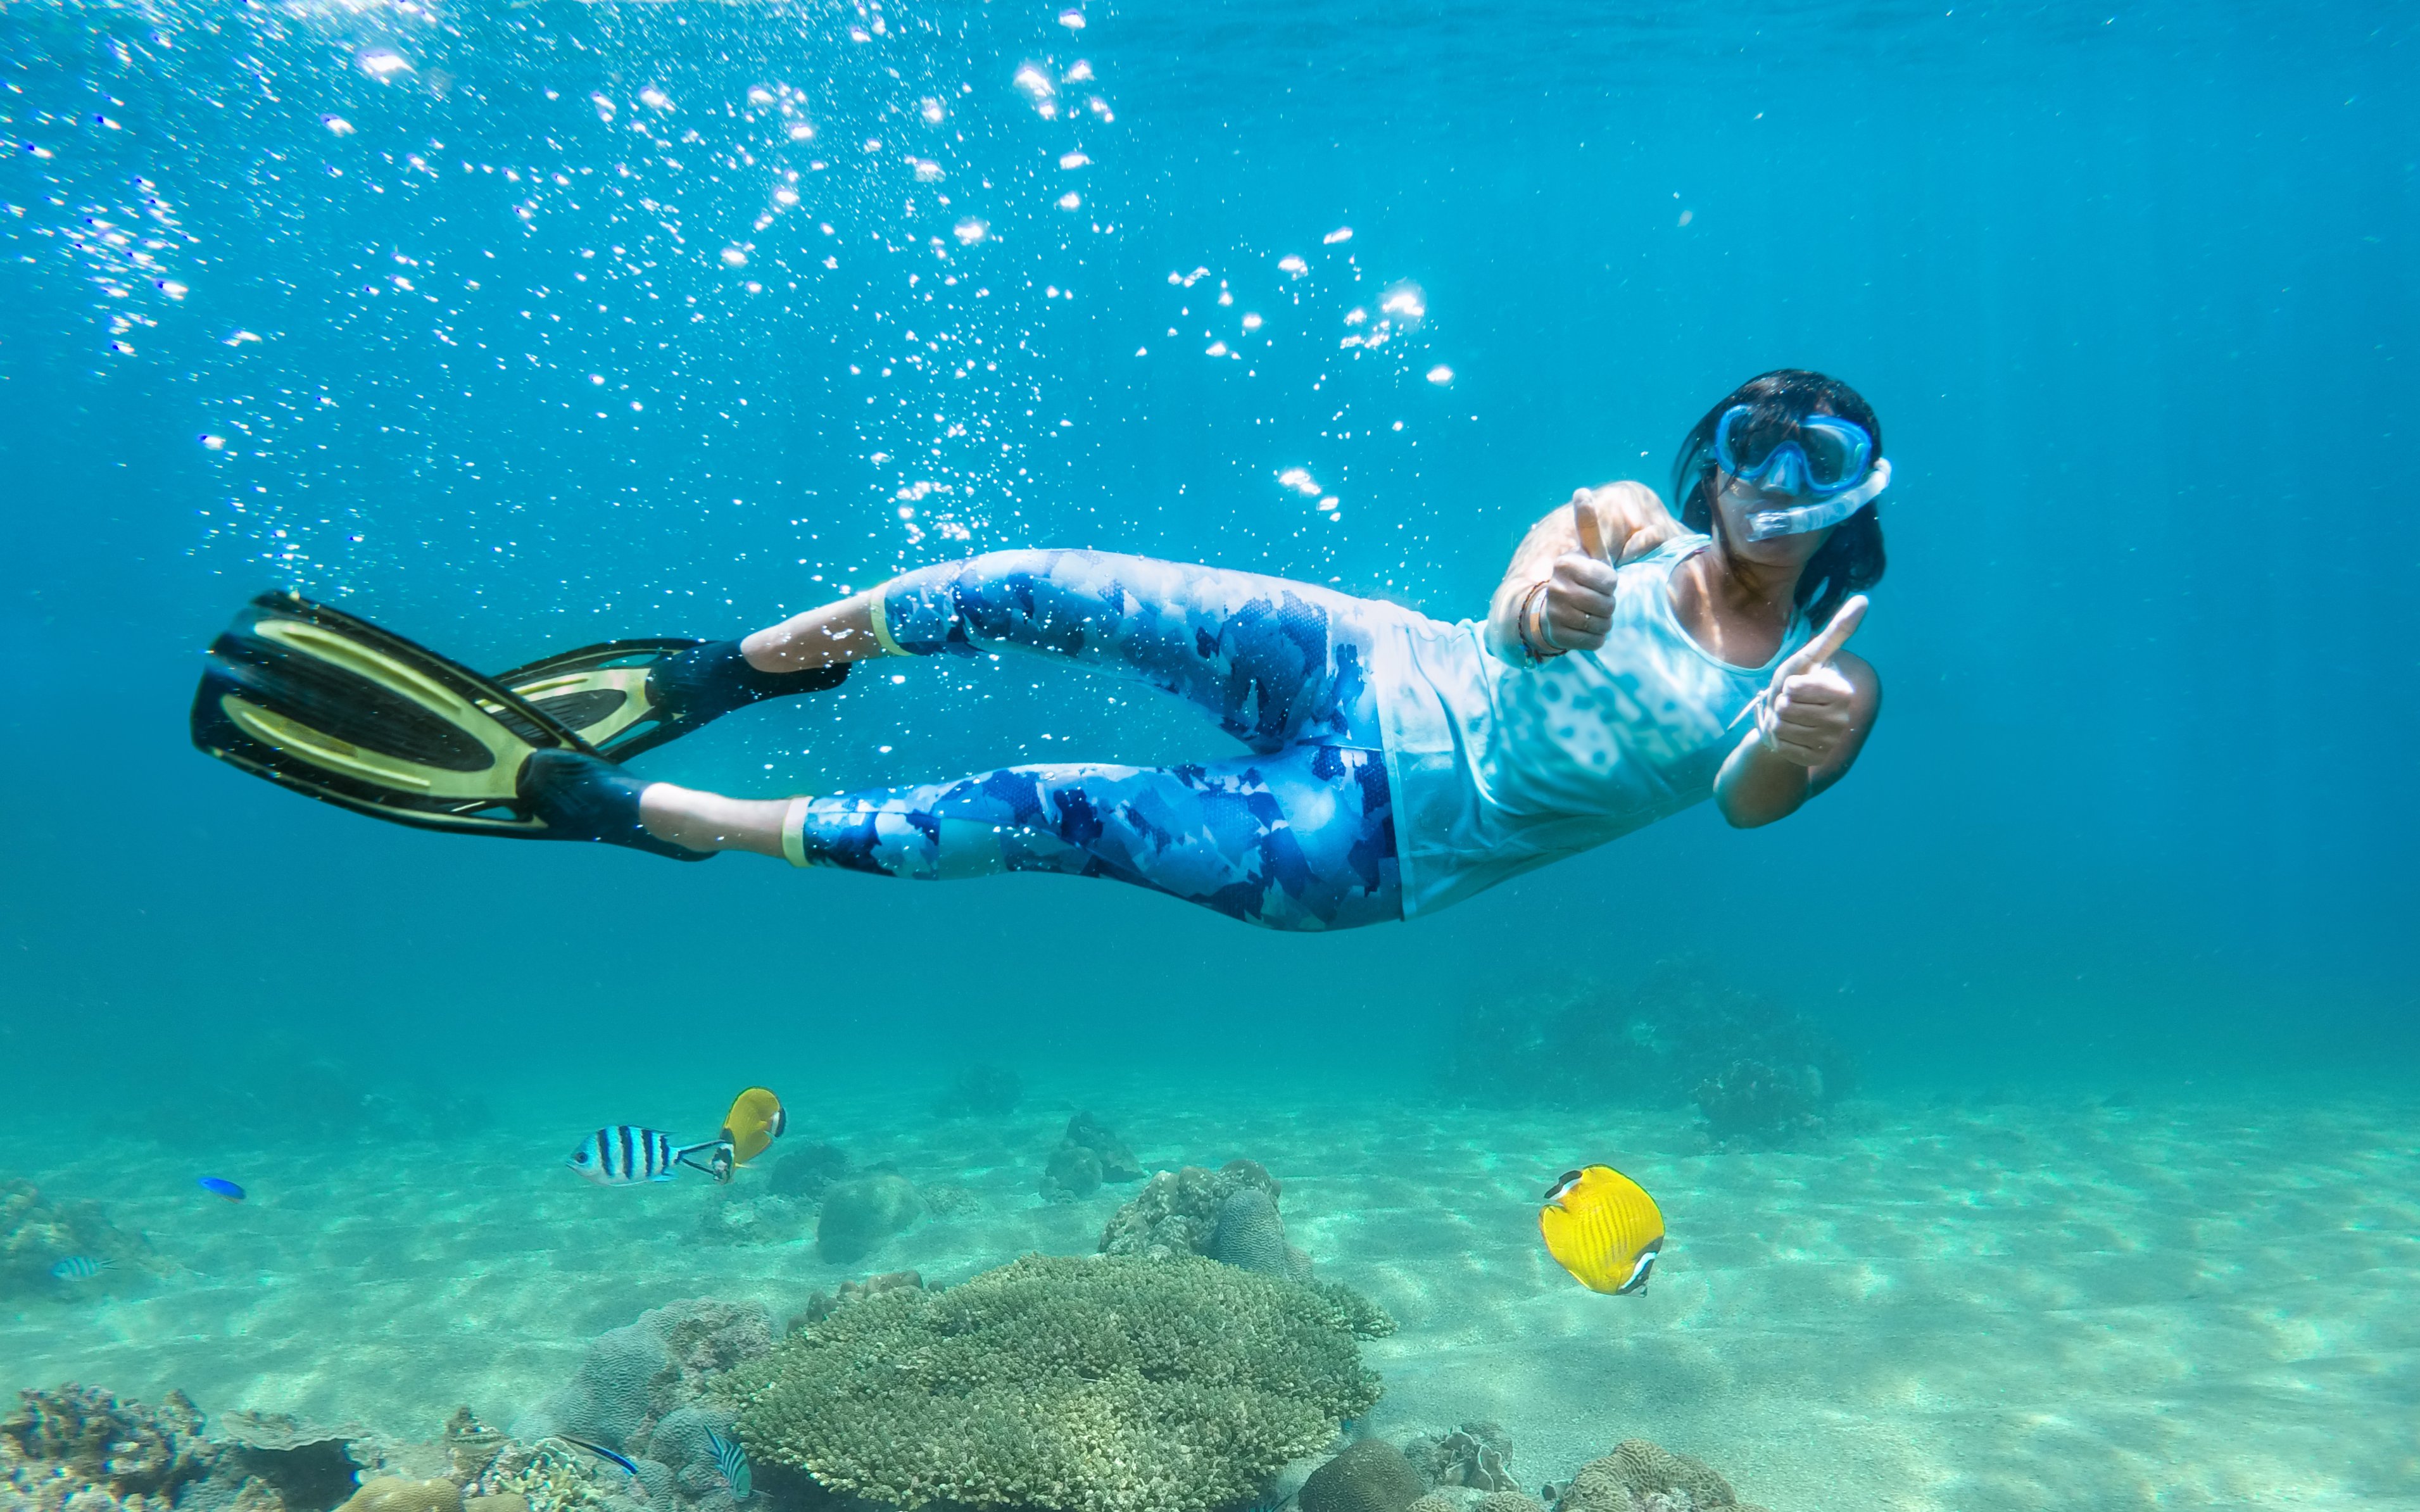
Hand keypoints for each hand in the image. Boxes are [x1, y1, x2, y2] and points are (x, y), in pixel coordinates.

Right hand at [1536, 484, 1679, 652]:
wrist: (1547, 612)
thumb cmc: (1577, 580)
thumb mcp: (1585, 553)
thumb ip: (1586, 525)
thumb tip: (1581, 490)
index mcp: (1565, 564)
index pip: (1609, 580)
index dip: (1609, 583)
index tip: (1596, 582)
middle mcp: (1555, 588)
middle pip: (1607, 604)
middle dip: (1607, 606)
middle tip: (1594, 602)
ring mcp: (1554, 614)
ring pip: (1602, 623)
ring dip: (1602, 622)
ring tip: (1589, 616)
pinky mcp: (1557, 637)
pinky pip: (1594, 641)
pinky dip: (1595, 639)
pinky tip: (1583, 630)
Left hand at [1755, 595, 1867, 767]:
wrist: (1785, 721)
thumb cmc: (1796, 684)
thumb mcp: (1809, 657)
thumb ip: (1836, 632)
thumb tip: (1864, 599)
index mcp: (1844, 693)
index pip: (1797, 688)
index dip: (1788, 685)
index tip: (1796, 687)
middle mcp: (1843, 720)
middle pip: (1787, 708)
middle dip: (1780, 703)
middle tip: (1790, 705)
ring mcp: (1830, 742)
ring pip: (1783, 728)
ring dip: (1777, 722)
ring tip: (1789, 719)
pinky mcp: (1815, 760)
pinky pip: (1783, 748)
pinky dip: (1779, 741)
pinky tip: (1790, 737)